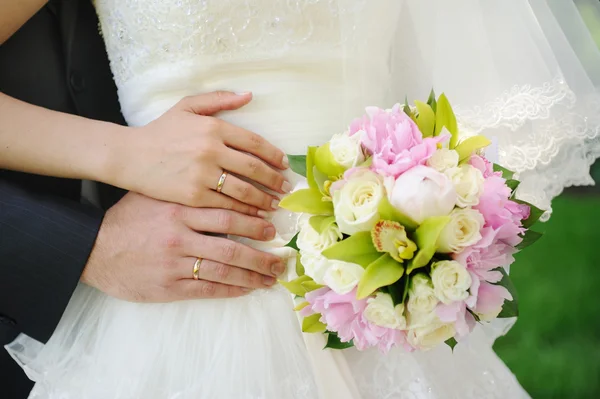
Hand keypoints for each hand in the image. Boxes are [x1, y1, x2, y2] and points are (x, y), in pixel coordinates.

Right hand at [82, 193, 286, 301]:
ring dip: (252, 274)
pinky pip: (208, 289)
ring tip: (272, 275)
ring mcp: (176, 263)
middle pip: (232, 245)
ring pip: (224, 269)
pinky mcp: (170, 286)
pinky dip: (231, 289)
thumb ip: (184, 189)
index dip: (253, 221)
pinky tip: (248, 288)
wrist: (94, 248)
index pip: (226, 215)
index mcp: (180, 210)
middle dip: (260, 252)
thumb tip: (220, 181)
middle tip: (280, 256)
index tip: (271, 225)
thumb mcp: (153, 194)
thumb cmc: (127, 218)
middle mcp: (181, 236)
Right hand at [114, 91, 290, 215]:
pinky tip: (254, 216)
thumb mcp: (186, 107)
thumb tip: (249, 95)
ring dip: (264, 199)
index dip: (274, 155)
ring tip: (274, 205)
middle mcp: (211, 150)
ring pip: (244, 189)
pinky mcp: (193, 196)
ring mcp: (202, 174)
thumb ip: (218, 99)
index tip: (284, 165)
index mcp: (213, 127)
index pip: (254, 142)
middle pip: (254, 167)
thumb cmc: (159, 131)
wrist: (129, 156)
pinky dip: (244, 212)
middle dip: (274, 180)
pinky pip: (226, 205)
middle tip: (285, 188)